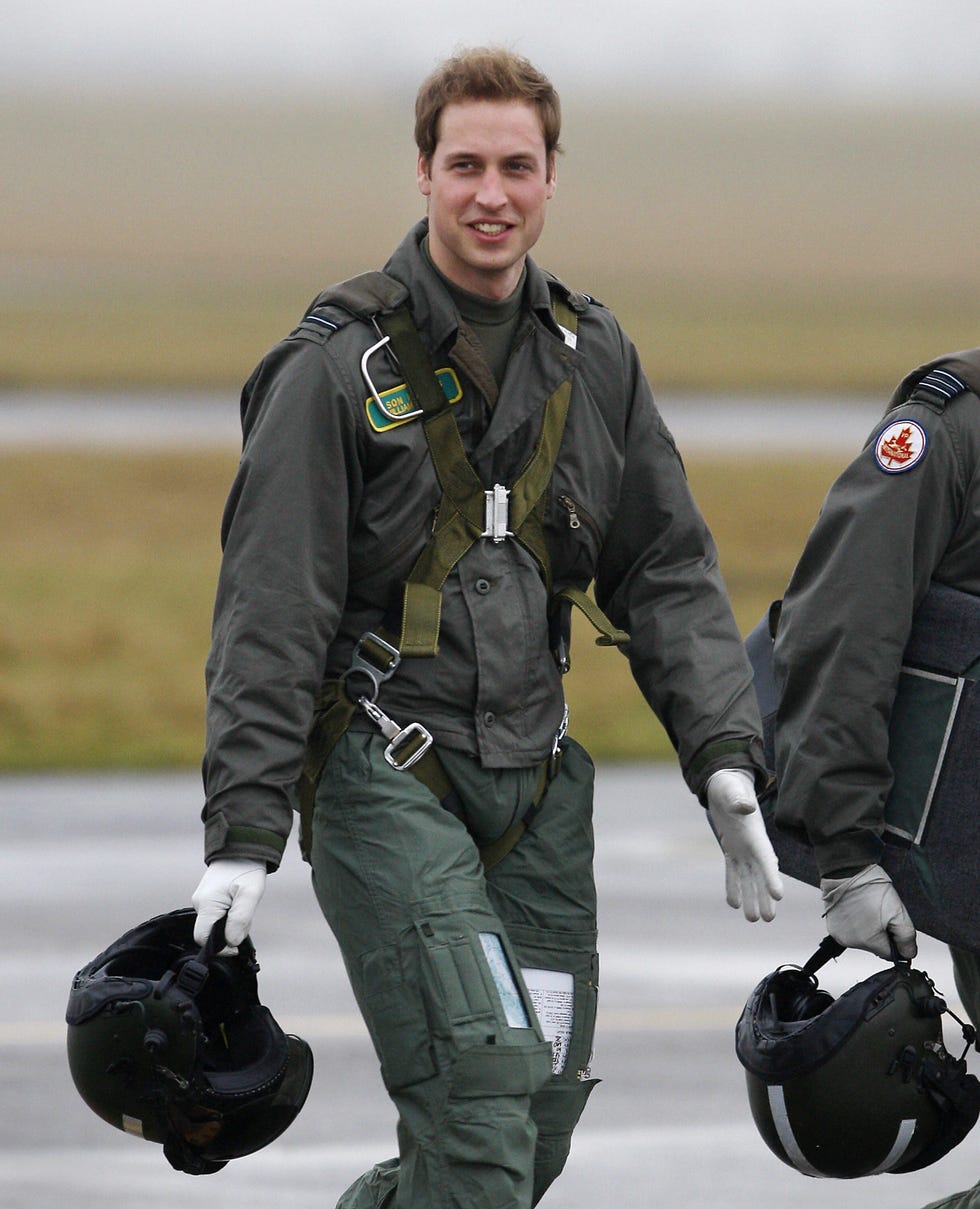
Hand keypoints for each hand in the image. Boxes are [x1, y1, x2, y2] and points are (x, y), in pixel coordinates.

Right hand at [191, 858, 266, 949]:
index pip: (203, 938)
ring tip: (244, 906)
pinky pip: (215, 914)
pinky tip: (238, 903)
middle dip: (228, 933)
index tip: (236, 946)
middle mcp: (199, 903)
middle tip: (245, 920)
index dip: (219, 947)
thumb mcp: (250, 894)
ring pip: (214, 924)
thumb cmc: (246, 868)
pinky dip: (228, 915)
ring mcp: (202, 899)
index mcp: (207, 904)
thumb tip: (232, 941)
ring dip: (230, 923)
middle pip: (210, 932)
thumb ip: (240, 919)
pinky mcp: (207, 897)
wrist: (242, 847)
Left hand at [706, 769, 783, 921]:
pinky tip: (733, 904)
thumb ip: (740, 800)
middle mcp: (752, 846)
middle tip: (768, 919)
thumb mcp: (733, 791)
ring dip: (751, 897)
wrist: (724, 785)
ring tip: (753, 919)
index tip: (779, 896)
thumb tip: (745, 805)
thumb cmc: (730, 786)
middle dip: (764, 897)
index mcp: (757, 835)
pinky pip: (732, 872)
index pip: (767, 859)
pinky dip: (733, 886)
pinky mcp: (731, 849)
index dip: (772, 877)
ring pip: (749, 878)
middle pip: (761, 876)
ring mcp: (743, 849)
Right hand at [820, 863, 916, 959]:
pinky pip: (849, 932)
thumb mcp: (898, 913)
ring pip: (861, 940)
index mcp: (868, 942)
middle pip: (874, 947)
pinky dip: (854, 924)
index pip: (889, 954)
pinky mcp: (832, 927)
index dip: (894, 940)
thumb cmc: (872, 888)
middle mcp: (851, 942)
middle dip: (880, 934)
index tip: (891, 924)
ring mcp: (839, 935)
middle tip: (879, 914)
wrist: (848, 871)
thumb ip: (907, 938)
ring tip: (866, 909)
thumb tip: (908, 955)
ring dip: (866, 929)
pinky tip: (856, 910)